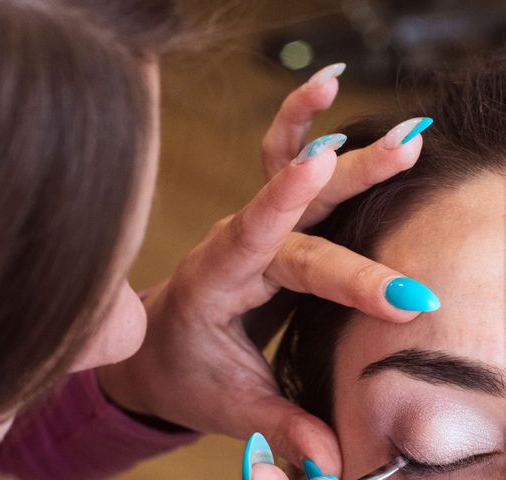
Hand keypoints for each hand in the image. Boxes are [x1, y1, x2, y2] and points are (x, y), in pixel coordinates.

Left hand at [98, 64, 429, 477]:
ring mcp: (246, 229)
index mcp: (213, 284)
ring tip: (396, 120)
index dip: (339, 273)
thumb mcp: (228, 406)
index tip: (399, 291)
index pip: (275, 260)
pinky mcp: (261, 225)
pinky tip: (328, 90)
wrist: (153, 348)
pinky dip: (298, 126)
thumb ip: (279, 426)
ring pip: (290, 176)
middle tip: (409, 150)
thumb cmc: (184, 372)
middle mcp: (229, 246)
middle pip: (295, 212)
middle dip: (352, 184)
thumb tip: (336, 464)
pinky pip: (276, 166)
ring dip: (340, 143)